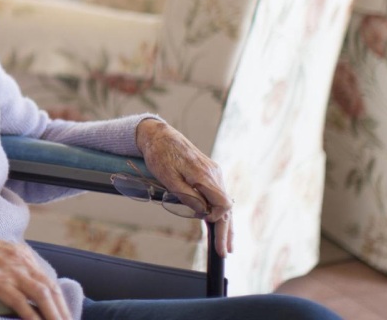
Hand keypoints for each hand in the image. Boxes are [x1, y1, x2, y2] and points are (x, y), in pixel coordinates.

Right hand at [0, 215, 70, 319]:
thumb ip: (13, 268)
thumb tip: (22, 288)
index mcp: (22, 256)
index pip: (49, 282)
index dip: (60, 302)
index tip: (66, 316)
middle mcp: (21, 262)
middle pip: (51, 290)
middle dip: (63, 312)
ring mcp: (9, 271)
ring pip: (41, 296)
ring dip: (54, 315)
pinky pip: (20, 302)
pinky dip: (31, 315)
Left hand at [135, 119, 233, 256]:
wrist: (159, 135)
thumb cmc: (160, 155)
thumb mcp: (168, 177)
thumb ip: (188, 195)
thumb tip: (204, 212)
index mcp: (205, 175)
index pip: (223, 203)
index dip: (219, 218)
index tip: (208, 226)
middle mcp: (214, 174)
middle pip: (226, 207)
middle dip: (226, 231)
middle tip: (225, 252)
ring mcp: (213, 173)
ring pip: (224, 203)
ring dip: (225, 224)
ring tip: (227, 246)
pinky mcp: (209, 174)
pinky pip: (218, 196)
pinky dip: (220, 212)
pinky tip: (220, 225)